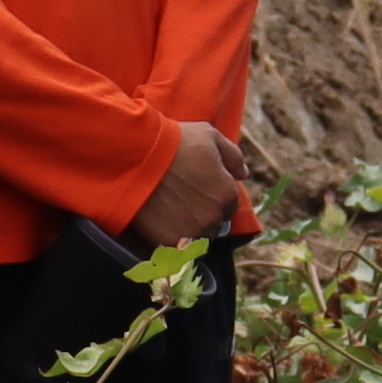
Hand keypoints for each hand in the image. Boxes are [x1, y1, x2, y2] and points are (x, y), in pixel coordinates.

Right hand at [122, 123, 246, 259]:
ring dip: (188, 227)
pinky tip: (159, 221)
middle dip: (202, 212)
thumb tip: (244, 174)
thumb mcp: (210, 136)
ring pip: (196, 236)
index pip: (229, 203)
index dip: (213, 194)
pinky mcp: (171, 243)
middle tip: (181, 198)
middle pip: (214, 222)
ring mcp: (193, 233)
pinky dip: (170, 237)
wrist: (137, 158)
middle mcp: (215, 218)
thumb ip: (233, 156)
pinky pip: (176, 246)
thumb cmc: (175, 142)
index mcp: (228, 194)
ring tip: (169, 210)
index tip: (196, 186)